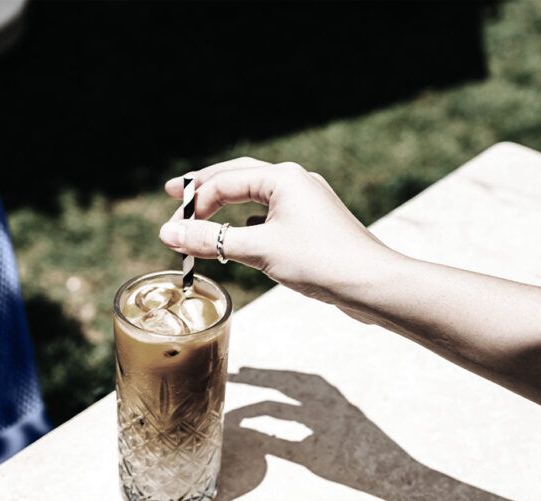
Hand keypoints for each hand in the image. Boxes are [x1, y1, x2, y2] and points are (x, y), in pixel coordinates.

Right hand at [160, 157, 402, 304]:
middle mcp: (294, 181)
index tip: (172, 230)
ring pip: (255, 196)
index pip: (224, 182)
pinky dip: (248, 222)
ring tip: (202, 215)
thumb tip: (168, 234)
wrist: (372, 284)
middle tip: (174, 194)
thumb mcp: (259, 250)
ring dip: (226, 206)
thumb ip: (212, 241)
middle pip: (238, 176)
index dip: (194, 206)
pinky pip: (270, 215)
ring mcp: (305, 202)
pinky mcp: (311, 224)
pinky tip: (241, 236)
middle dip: (206, 188)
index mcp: (282, 177)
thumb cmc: (320, 261)